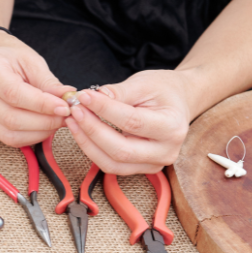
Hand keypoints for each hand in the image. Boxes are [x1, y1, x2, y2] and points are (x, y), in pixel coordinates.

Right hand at [0, 29, 73, 147]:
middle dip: (44, 122)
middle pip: (12, 119)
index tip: (64, 107)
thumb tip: (68, 100)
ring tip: (56, 121)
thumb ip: (48, 83)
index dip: (42, 105)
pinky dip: (30, 137)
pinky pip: (8, 138)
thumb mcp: (31, 61)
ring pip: (10, 134)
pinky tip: (42, 127)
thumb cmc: (8, 56)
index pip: (14, 94)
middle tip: (66, 116)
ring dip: (39, 132)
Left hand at [65, 70, 192, 174]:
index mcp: (172, 127)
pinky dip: (92, 150)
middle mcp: (166, 152)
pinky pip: (110, 165)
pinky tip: (81, 132)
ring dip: (87, 143)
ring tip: (73, 120)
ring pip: (112, 163)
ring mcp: (154, 165)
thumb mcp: (144, 83)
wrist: (178, 102)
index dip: (104, 109)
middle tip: (74, 110)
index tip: (84, 96)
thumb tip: (91, 98)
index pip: (131, 122)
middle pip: (120, 149)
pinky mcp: (140, 169)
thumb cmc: (163, 90)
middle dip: (92, 130)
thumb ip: (119, 92)